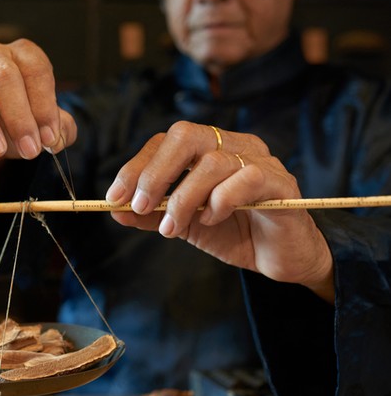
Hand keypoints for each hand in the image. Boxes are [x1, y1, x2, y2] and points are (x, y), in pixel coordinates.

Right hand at [0, 39, 76, 165]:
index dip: (44, 105)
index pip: (35, 70)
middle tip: (30, 150)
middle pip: (4, 76)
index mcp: (23, 56)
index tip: (49, 138)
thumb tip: (59, 137)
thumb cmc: (22, 121)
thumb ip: (61, 129)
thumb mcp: (47, 126)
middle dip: (19, 118)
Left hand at [105, 121, 333, 301]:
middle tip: (141, 207)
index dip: (136, 166)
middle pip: (187, 135)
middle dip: (155, 173)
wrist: (280, 259)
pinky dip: (221, 201)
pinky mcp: (282, 183)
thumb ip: (151, 215)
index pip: (166, 141)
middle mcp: (234, 146)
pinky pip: (246, 179)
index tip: (114, 197)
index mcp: (209, 149)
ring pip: (213, 162)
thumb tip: (115, 209)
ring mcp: (260, 161)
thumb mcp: (183, 225)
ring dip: (183, 199)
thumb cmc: (233, 233)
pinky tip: (212, 221)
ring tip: (172, 229)